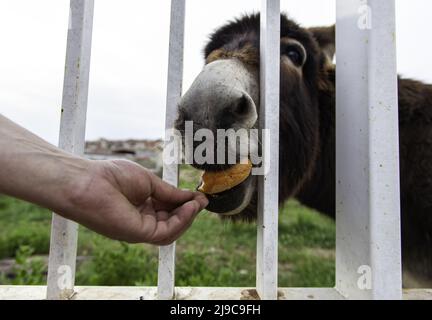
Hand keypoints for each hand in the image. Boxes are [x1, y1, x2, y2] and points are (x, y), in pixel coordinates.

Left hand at [63, 160, 207, 244]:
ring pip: (171, 230)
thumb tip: (190, 197)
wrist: (87, 182)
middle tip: (201, 200)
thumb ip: (169, 192)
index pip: (168, 210)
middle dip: (189, 211)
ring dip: (187, 218)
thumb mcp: (148, 181)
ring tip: (196, 203)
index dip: (184, 203)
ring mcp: (139, 229)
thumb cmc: (111, 176)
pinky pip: (166, 233)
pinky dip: (180, 221)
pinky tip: (188, 208)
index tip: (199, 195)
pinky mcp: (138, 234)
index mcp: (141, 206)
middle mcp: (141, 220)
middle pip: (172, 221)